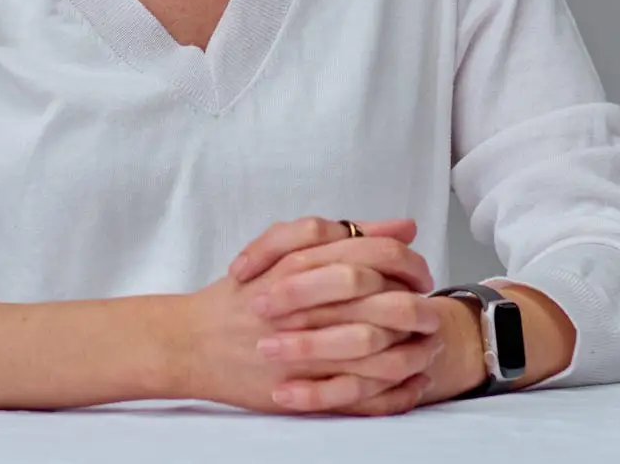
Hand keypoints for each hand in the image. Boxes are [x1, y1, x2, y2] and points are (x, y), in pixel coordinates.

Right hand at [172, 217, 442, 414]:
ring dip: (410, 348)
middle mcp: (302, 304)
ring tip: (423, 343)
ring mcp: (302, 349)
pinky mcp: (301, 387)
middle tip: (428, 308)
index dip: (408, 261)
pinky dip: (392, 389)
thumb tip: (406, 226)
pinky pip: (360, 393)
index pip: (373, 254)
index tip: (420, 272)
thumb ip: (347, 236)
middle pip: (381, 299)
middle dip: (416, 304)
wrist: (192, 341)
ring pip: (376, 349)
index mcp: (300, 264)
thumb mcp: (287, 252)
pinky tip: (407, 380)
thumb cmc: (242, 296)